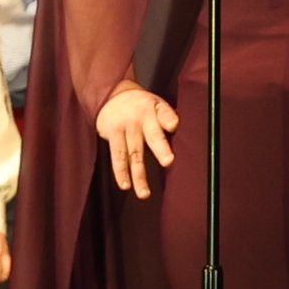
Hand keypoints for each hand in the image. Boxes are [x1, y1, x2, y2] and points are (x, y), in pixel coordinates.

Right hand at [96, 82, 177, 199]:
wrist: (111, 95)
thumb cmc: (140, 104)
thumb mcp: (155, 104)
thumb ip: (167, 116)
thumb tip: (177, 127)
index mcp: (153, 111)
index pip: (164, 115)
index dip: (170, 120)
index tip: (174, 126)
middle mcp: (139, 119)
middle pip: (151, 136)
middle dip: (160, 149)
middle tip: (168, 162)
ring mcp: (125, 128)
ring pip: (133, 154)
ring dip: (138, 174)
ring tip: (144, 193)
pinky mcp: (112, 135)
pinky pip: (117, 156)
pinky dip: (120, 172)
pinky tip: (125, 185)